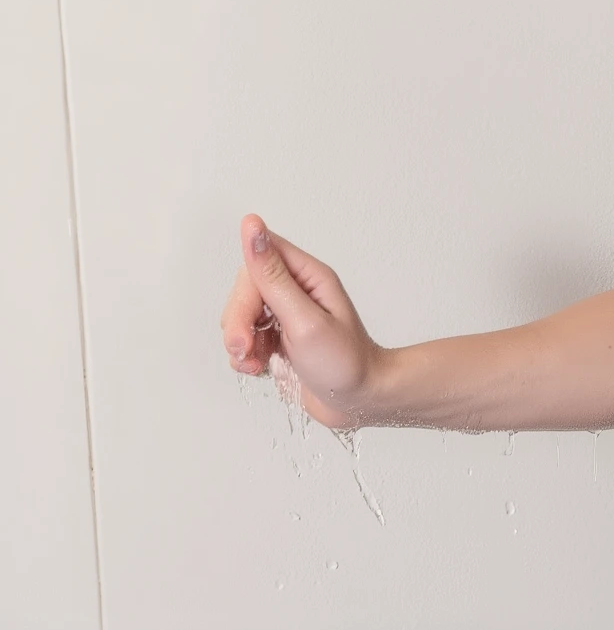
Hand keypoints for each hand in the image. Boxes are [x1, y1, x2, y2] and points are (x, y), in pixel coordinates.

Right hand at [220, 216, 381, 428]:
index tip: (247, 319)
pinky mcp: (278, 339)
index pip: (258, 259)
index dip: (245, 289)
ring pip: (240, 317)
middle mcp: (295, 291)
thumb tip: (252, 226)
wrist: (361, 403)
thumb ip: (273, 277)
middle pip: (244, 292)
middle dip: (238, 323)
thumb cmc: (345, 363)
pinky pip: (245, 339)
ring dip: (239, 342)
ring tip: (255, 364)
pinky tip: (258, 369)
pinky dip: (244, 356)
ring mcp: (285, 316)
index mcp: (308, 276)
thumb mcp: (305, 319)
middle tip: (245, 350)